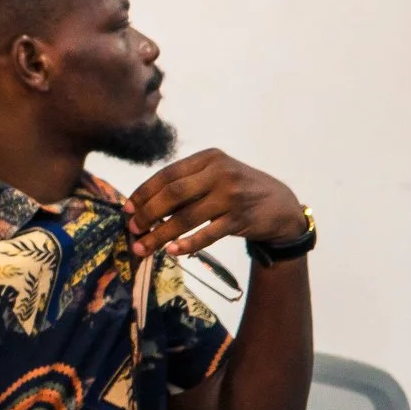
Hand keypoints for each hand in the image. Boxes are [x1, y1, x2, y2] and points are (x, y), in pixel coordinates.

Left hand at [126, 150, 304, 260]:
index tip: (127, 208)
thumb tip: (145, 205)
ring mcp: (232, 196)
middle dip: (147, 213)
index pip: (167, 174)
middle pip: (173, 194)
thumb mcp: (217, 174)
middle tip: (132, 228)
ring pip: (187, 217)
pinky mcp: (241, 219)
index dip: (144, 192)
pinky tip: (173, 251)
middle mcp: (220, 173)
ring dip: (161, 234)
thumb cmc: (240, 189)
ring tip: (143, 246)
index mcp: (209, 158)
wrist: (283, 205)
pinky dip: (188, 244)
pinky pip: (208, 234)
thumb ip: (188, 183)